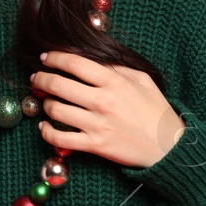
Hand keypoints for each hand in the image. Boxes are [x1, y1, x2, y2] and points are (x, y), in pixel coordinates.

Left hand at [29, 50, 185, 168]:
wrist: (169, 147)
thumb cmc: (157, 112)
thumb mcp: (143, 81)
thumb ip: (117, 68)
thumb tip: (94, 58)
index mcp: (114, 82)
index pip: (75, 64)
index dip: (55, 58)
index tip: (45, 58)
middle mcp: (103, 101)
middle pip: (59, 84)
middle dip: (41, 79)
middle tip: (36, 78)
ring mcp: (97, 124)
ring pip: (56, 110)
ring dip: (45, 104)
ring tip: (47, 102)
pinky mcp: (95, 146)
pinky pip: (60, 138)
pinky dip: (47, 132)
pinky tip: (45, 127)